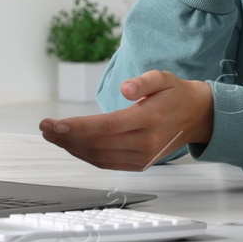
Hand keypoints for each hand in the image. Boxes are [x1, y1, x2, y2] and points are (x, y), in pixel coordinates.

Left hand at [40, 71, 213, 170]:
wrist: (197, 117)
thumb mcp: (164, 77)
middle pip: (98, 144)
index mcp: (150, 119)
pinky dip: (85, 155)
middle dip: (66, 138)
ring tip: (52, 136)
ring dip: (72, 148)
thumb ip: (144, 81)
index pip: (107, 127)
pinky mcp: (140, 164)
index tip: (54, 124)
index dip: (77, 127)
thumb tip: (125, 89)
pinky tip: (72, 145)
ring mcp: (143, 157)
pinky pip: (106, 163)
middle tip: (45, 128)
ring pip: (99, 157)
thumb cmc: (176, 95)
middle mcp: (146, 142)